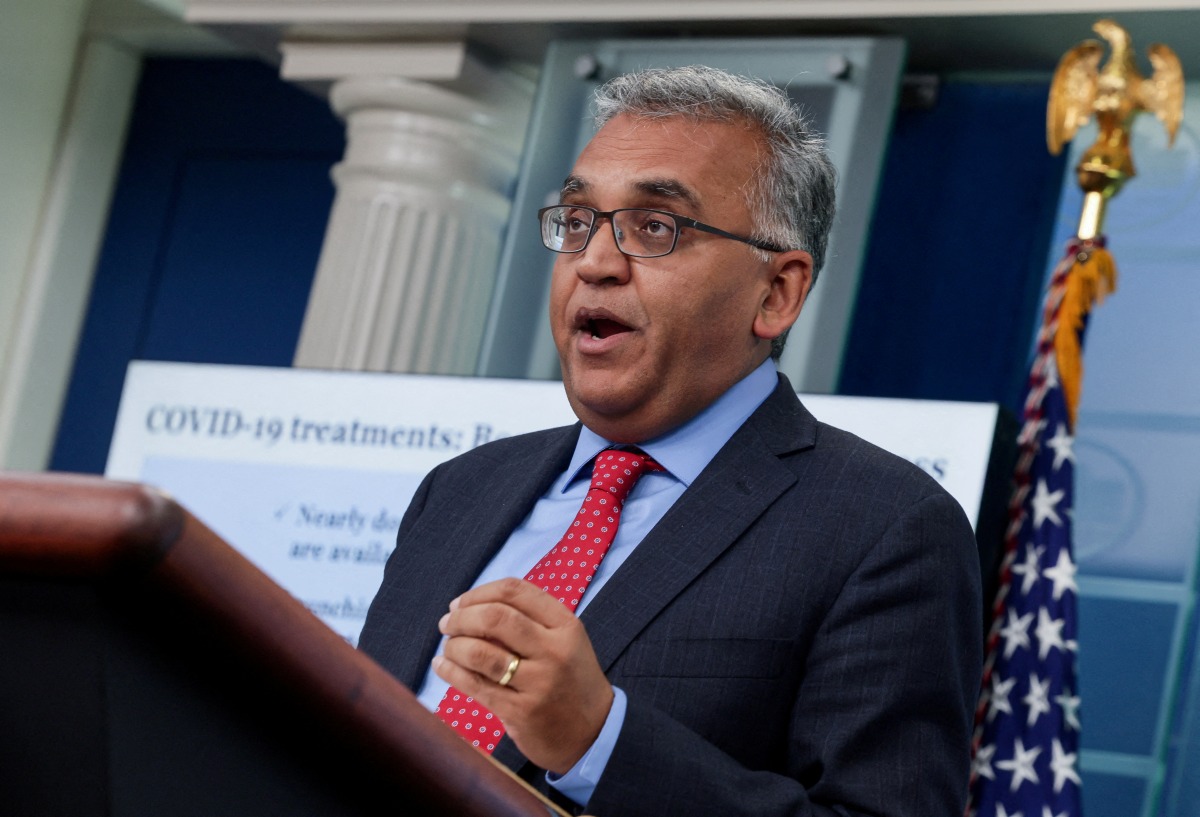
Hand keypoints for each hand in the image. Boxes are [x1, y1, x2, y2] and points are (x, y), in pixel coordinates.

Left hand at [433, 577, 613, 773]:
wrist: (594, 733)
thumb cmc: (571, 680)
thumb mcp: (565, 641)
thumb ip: (530, 621)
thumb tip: (473, 607)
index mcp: (565, 625)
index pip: (515, 591)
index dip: (478, 593)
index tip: (460, 603)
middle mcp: (554, 650)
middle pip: (495, 617)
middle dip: (461, 617)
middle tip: (447, 624)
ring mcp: (538, 682)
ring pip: (481, 652)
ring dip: (454, 646)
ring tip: (448, 647)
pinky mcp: (521, 712)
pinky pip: (475, 686)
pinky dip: (451, 672)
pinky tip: (442, 666)